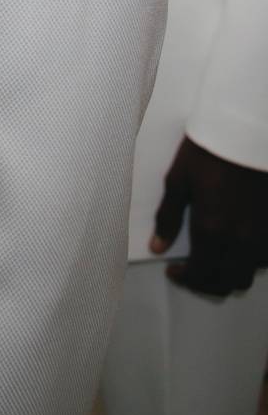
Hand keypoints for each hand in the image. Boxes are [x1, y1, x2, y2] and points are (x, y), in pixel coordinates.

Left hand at [150, 135, 267, 297]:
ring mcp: (262, 236)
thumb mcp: (178, 180)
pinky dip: (250, 260)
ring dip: (230, 274)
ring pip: (249, 274)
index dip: (186, 280)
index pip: (201, 276)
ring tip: (214, 261)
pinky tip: (237, 247)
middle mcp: (242, 240)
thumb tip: (158, 245)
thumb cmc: (210, 151)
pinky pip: (264, 258)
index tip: (175, 271)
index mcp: (213, 231)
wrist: (244, 131)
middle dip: (207, 284)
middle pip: (228, 283)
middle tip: (193, 272)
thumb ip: (168, 217)